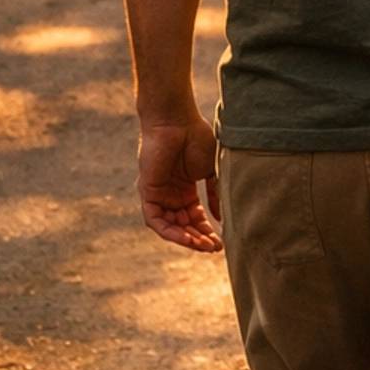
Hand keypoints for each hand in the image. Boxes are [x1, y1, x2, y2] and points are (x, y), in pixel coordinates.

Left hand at [138, 115, 221, 252]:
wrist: (177, 121)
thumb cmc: (196, 138)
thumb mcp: (211, 171)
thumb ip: (215, 194)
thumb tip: (221, 219)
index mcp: (185, 189)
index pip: (195, 218)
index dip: (207, 231)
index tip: (222, 241)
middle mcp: (170, 195)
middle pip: (183, 225)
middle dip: (199, 239)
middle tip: (214, 248)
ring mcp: (158, 195)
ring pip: (170, 227)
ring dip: (186, 239)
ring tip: (204, 246)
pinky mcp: (148, 193)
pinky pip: (156, 220)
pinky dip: (170, 232)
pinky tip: (187, 238)